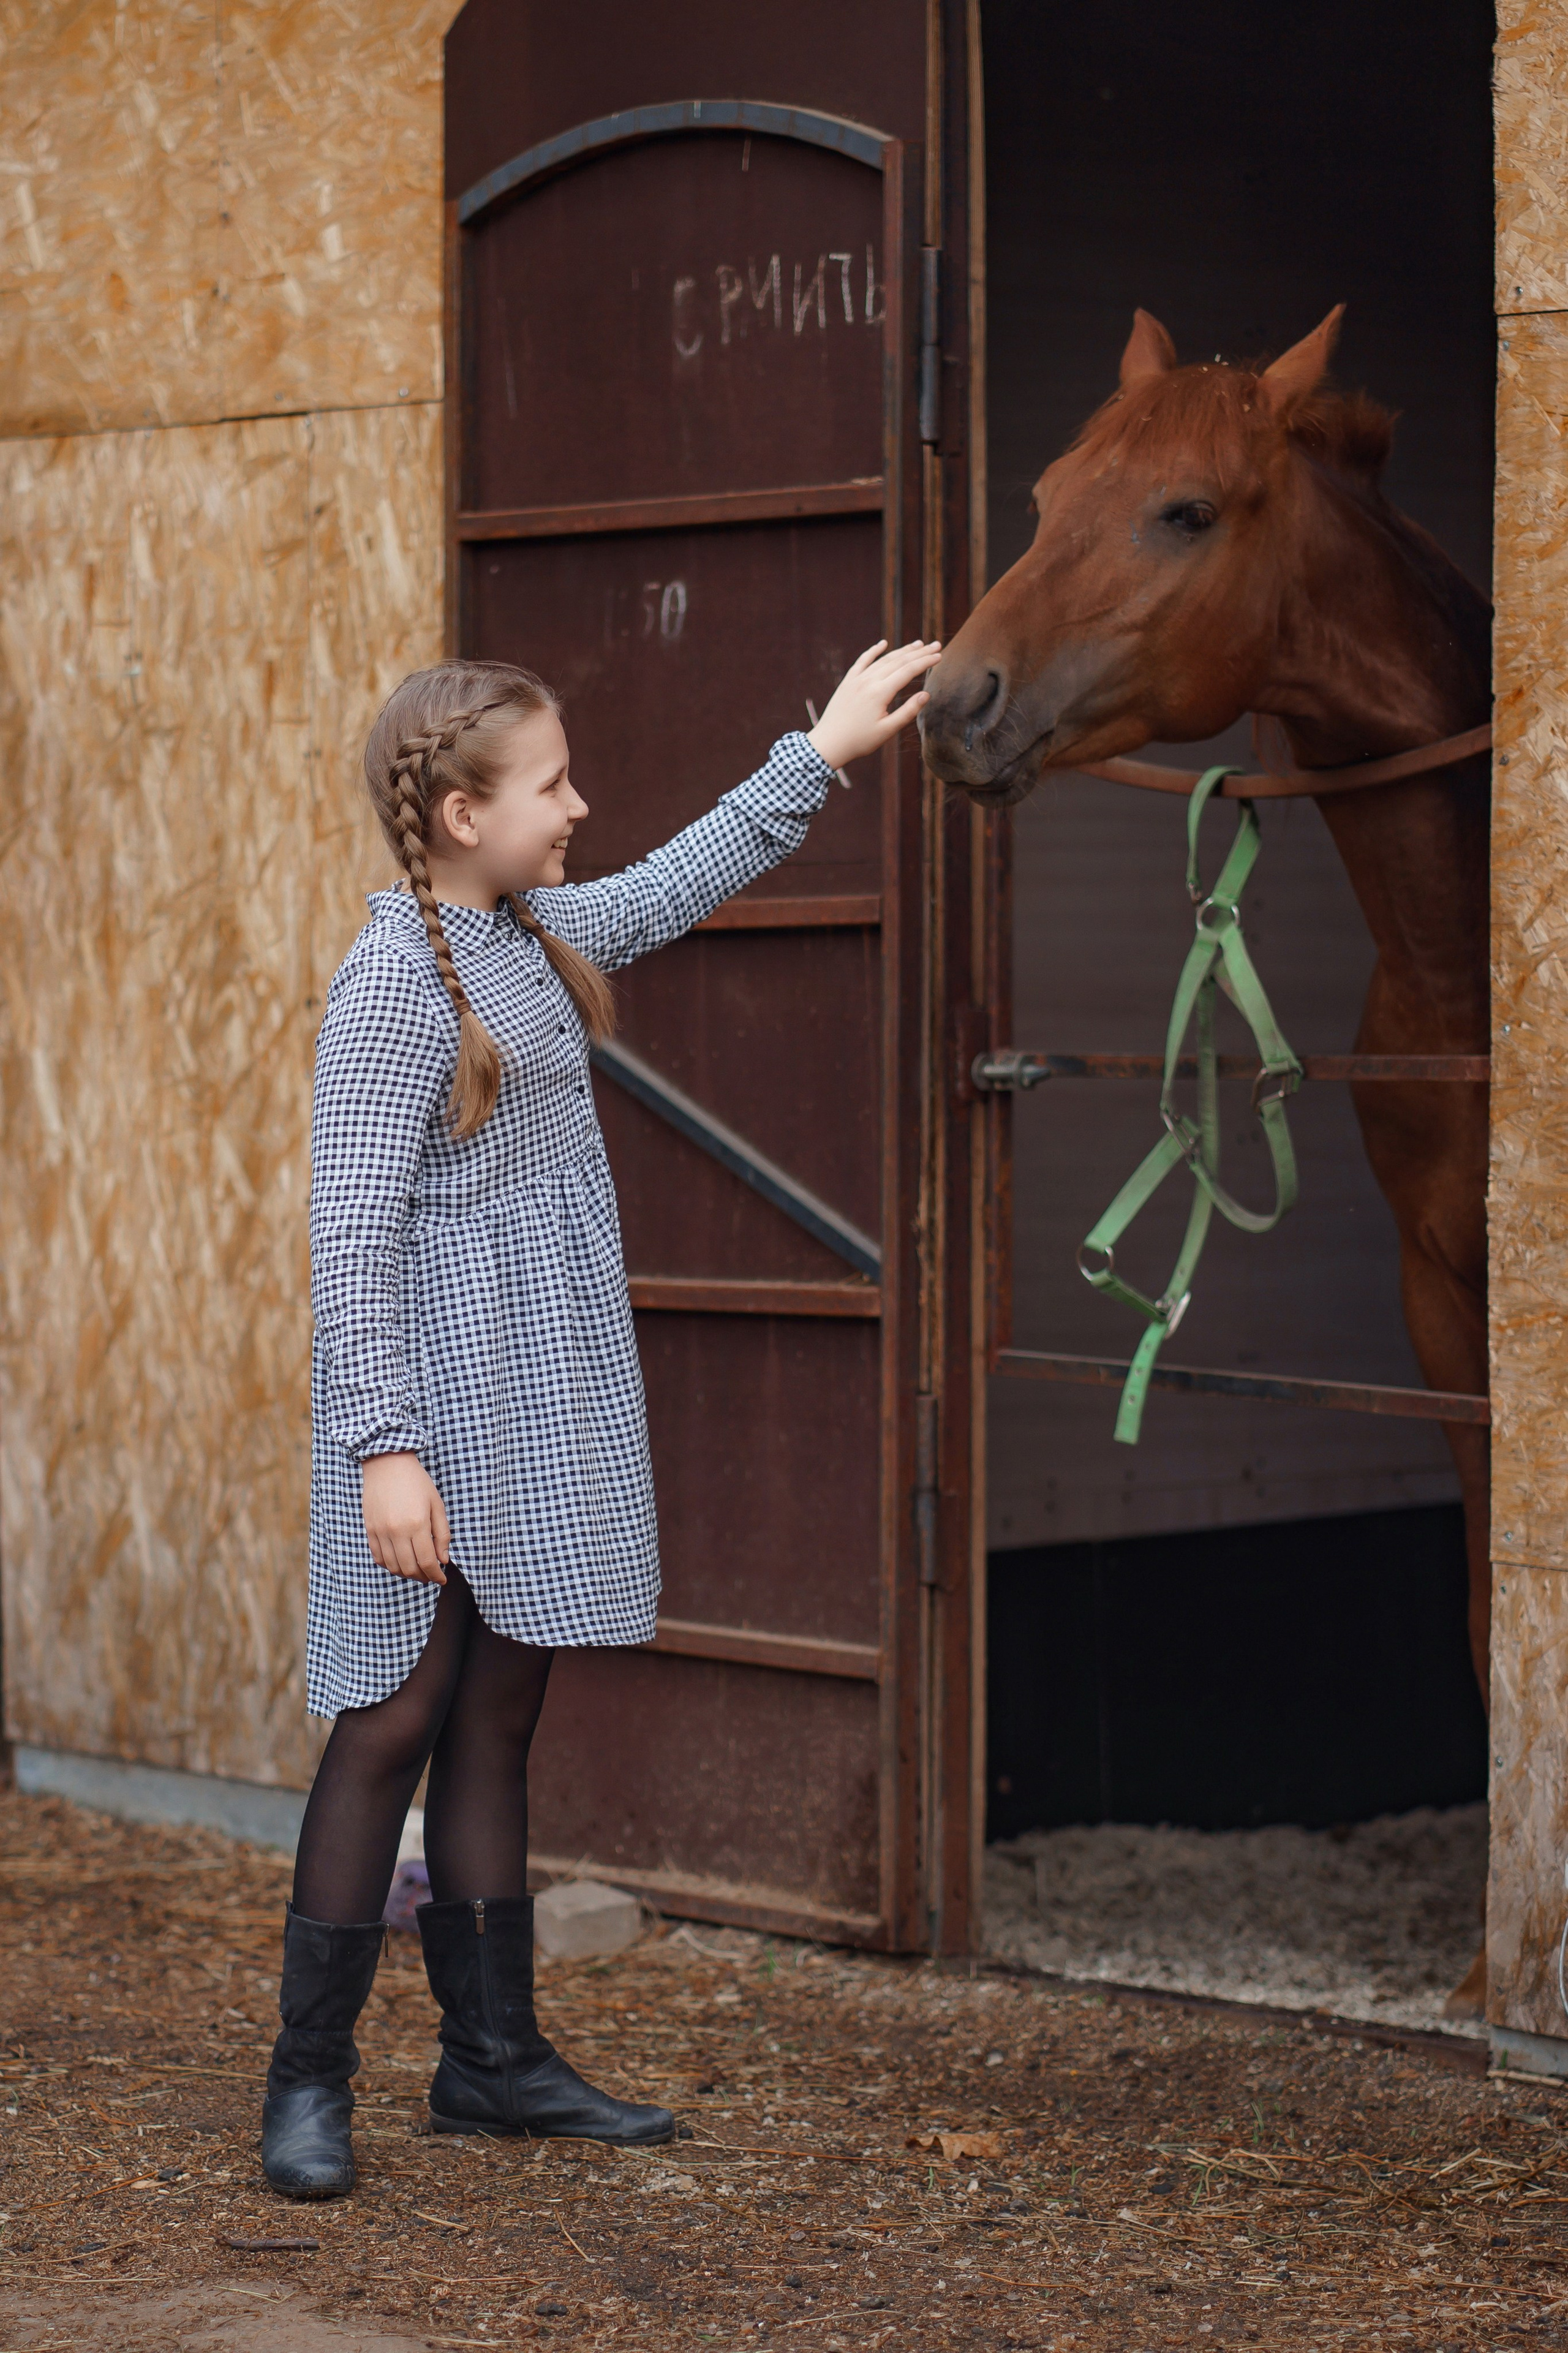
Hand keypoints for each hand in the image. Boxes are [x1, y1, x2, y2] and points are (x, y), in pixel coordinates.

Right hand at [361, 1451, 449, 1583]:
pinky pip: (378, 1557)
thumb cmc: (416, 1482)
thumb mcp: (436, 1504)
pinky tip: (400, 1563)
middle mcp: (397, 1531)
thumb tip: (443, 1560)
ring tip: (417, 1571)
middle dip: (423, 1577)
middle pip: (410, 1568)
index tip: (441, 1579)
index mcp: (417, 1524)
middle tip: (431, 1576)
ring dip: (406, 1574)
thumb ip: (442, 1534)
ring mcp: (380, 1532)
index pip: (427, 1561)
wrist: (387, 1464)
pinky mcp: (370, 1530)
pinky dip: (390, 1565)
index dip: (436, 1575)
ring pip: (393, 1566)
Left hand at [806, 638, 941, 771]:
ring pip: (883, 659)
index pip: (908, 671)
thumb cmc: (859, 741)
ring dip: (902, 650)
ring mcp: (857, 679)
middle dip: (919, 652)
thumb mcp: (887, 731)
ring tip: (918, 644)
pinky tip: (883, 644)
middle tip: (936, 644)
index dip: (925, 662)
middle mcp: (869, 681)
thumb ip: (907, 712)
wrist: (829, 743)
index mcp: (880, 693)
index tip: (939, 656)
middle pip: (899, 661)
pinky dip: (873, 651)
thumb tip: (926, 694)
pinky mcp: (848, 682)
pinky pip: (862, 661)